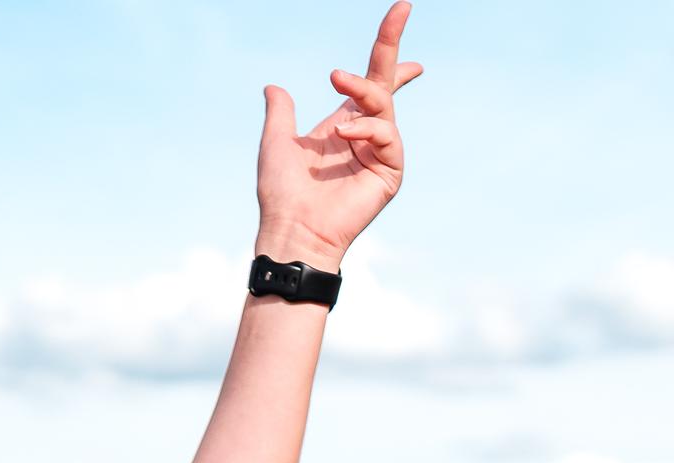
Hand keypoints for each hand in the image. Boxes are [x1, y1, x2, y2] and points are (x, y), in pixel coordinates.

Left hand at [254, 4, 422, 266]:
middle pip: (385, 82)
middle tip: (400, 8)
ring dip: (362, 89)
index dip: (385, 51)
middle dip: (392, 44)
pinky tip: (342, 134)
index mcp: (342, 124)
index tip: (400, 13)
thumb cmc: (282, 194)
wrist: (292, 229)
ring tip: (335, 81)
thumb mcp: (276, 142)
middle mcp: (364, 135)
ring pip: (382, 104)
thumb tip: (274, 87)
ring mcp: (380, 152)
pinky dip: (365, 128)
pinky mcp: (390, 171)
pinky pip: (386, 134)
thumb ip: (280, 112)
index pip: (369, 82)